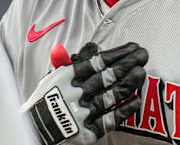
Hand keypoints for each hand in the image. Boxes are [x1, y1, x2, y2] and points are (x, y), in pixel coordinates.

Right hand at [21, 42, 147, 144]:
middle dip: (127, 64)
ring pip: (110, 96)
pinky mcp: (87, 132)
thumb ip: (73, 62)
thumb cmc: (47, 100)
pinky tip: (136, 99)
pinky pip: (110, 119)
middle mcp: (74, 94)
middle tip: (143, 55)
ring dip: (128, 83)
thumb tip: (93, 46)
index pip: (96, 62)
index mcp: (65, 78)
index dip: (116, 54)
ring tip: (142, 72)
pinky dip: (124, 109)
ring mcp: (81, 114)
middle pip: (106, 76)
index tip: (132, 47)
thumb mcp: (54, 78)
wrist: (35, 130)